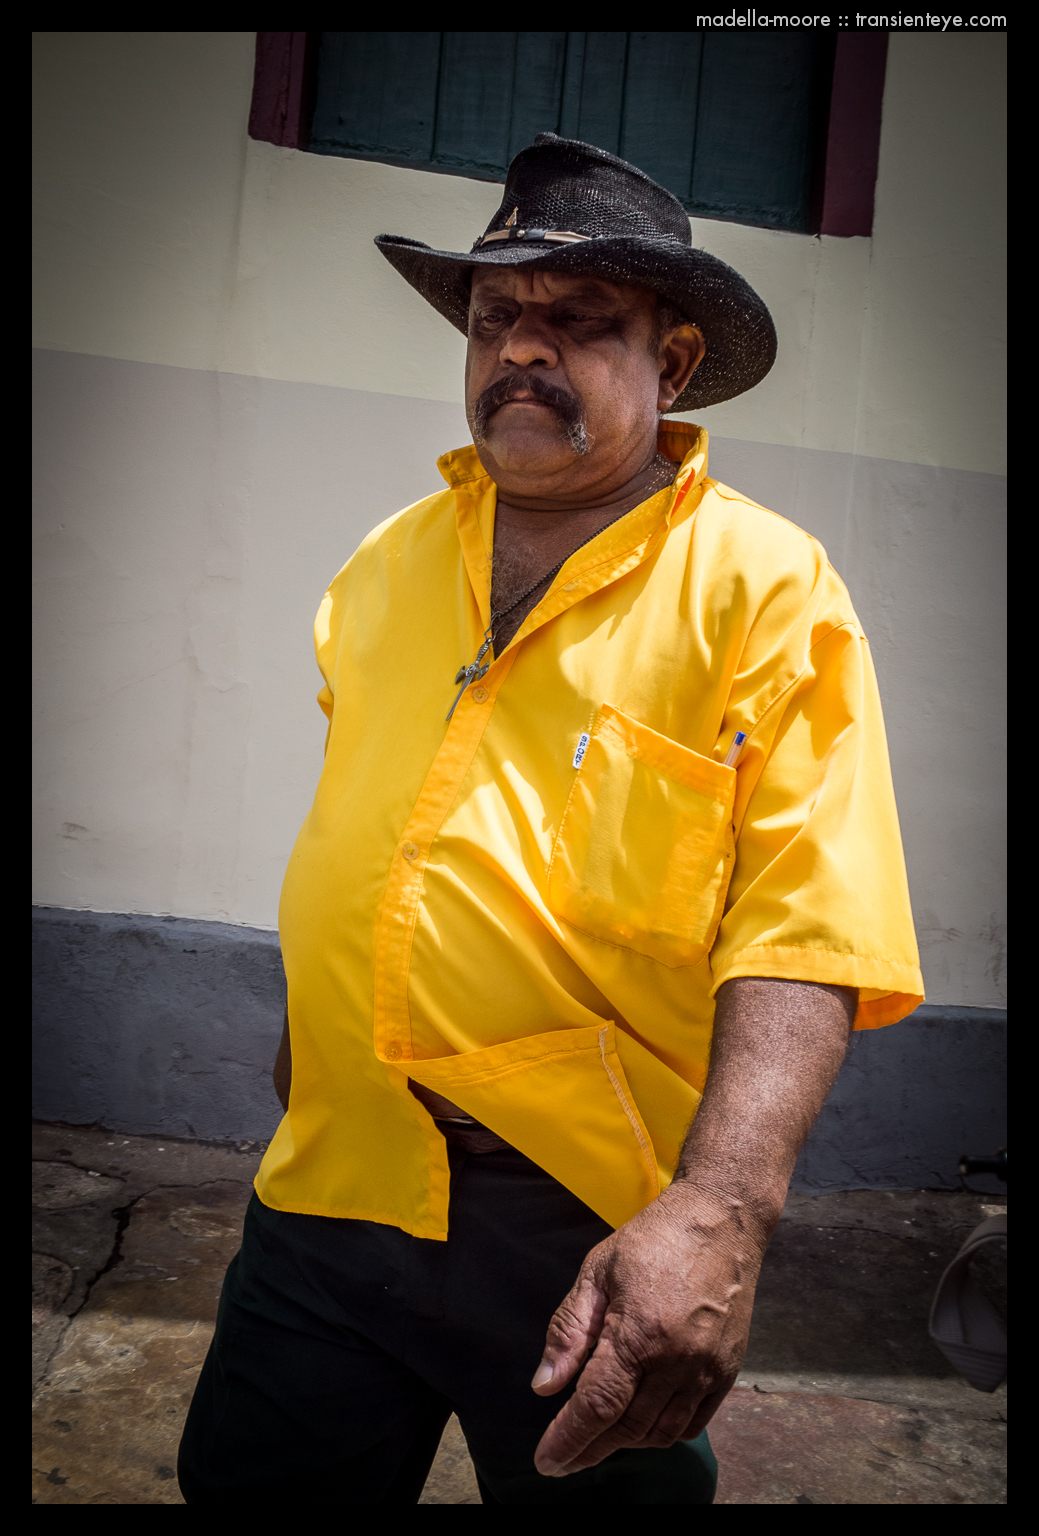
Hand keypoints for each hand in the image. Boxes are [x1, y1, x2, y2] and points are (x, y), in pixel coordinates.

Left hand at [530, 1184, 765, 1476]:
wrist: (720, 1219)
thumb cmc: (652, 1239)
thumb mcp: (596, 1272)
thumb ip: (569, 1331)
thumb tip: (544, 1388)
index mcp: (639, 1333)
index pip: (597, 1407)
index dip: (568, 1440)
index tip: (546, 1462)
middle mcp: (677, 1360)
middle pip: (627, 1428)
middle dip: (591, 1448)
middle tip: (565, 1455)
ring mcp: (708, 1369)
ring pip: (661, 1433)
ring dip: (626, 1443)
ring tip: (599, 1438)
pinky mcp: (728, 1370)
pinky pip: (693, 1423)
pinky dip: (664, 1434)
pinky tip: (641, 1424)